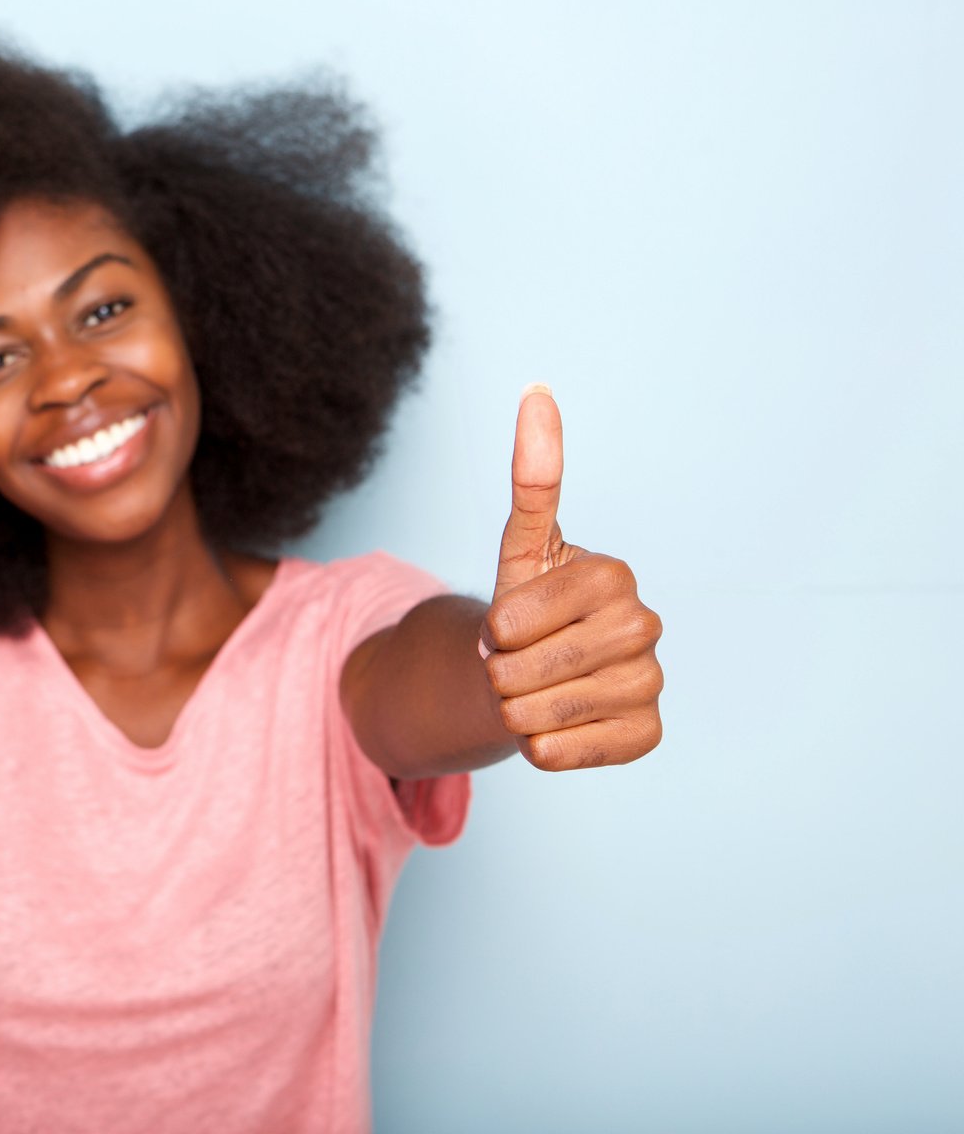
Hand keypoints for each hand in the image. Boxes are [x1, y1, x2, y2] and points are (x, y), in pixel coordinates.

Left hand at [480, 386, 662, 769]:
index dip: (492, 630)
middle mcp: (646, 626)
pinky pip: (556, 753)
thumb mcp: (520, 546)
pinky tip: (559, 723)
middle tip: (518, 660)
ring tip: (534, 691)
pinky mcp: (646, 736)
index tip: (509, 623)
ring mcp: (651, 683)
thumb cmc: (526, 612)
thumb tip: (537, 390)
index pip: (509, 623)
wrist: (537, 676)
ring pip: (534, 716)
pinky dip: (539, 746)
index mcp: (613, 576)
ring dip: (513, 711)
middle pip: (521, 672)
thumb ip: (533, 475)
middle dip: (499, 672)